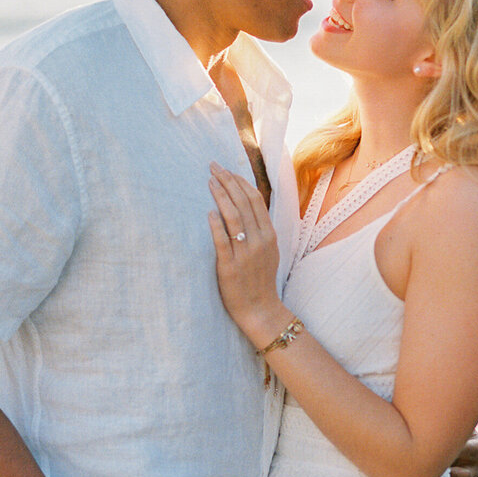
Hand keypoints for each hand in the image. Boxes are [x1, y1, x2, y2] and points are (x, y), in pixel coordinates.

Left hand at [208, 163, 284, 344]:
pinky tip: (208, 213)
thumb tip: (247, 207)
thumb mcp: (268, 251)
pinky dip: (216, 226)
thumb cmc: (260, 280)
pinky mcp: (230, 267)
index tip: (227, 170)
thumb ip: (259, 230)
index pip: (255, 199)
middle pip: (243, 203)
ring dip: (220, 196)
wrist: (261, 309)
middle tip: (213, 167)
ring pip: (233, 218)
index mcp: (268, 235)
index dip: (240, 182)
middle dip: (227, 181)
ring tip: (209, 181)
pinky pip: (223, 242)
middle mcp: (259, 241)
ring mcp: (245, 253)